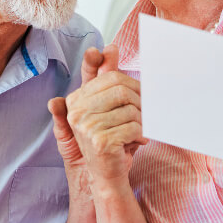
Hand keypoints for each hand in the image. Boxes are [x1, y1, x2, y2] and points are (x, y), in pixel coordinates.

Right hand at [65, 50, 146, 187]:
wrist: (107, 175)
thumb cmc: (111, 138)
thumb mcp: (108, 108)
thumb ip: (107, 79)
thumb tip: (110, 48)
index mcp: (78, 99)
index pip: (106, 76)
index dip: (120, 72)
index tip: (115, 52)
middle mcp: (77, 110)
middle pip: (121, 89)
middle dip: (139, 100)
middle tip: (146, 112)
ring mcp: (86, 125)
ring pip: (130, 108)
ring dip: (142, 120)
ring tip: (140, 129)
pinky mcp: (99, 140)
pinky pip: (133, 126)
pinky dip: (142, 134)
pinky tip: (140, 140)